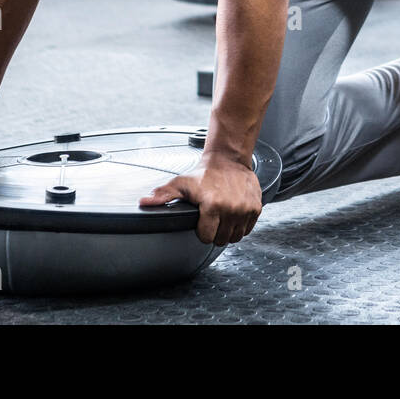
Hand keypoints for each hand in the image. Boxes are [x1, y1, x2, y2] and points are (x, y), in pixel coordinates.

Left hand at [140, 155, 261, 245]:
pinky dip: (241, 225)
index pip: (206, 237)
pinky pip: (248, 228)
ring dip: (229, 230)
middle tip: (212, 219)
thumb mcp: (180, 183)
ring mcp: (245, 209)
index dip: (202, 231)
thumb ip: (162, 195)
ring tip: (223, 217)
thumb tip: (144, 202)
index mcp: (212, 206)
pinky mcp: (256, 208)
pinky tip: (234, 213)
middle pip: (222, 239)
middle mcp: (231, 209)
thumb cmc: (204, 173)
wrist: (228, 159)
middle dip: (215, 232)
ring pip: (236, 236)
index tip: (202, 221)